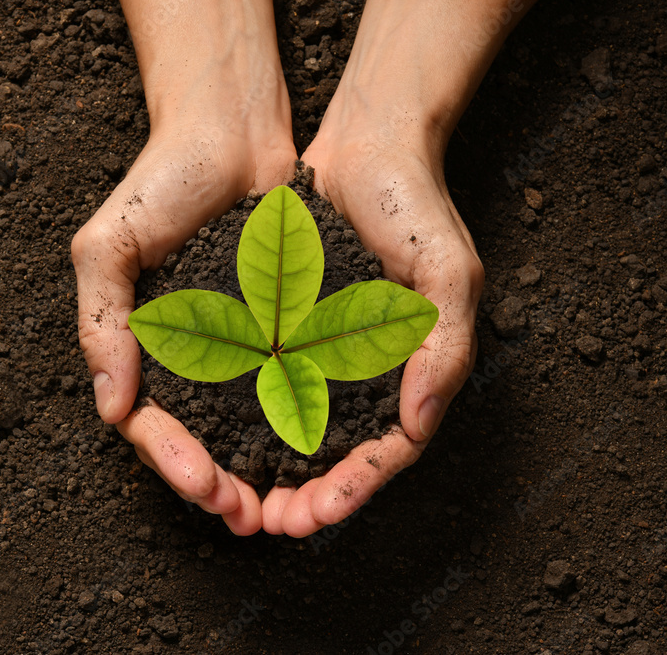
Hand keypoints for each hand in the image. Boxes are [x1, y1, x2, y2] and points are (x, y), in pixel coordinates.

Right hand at [72, 0, 295, 534]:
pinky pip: (286, 384)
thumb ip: (103, 324)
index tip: (204, 485)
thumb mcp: (107, 247)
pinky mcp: (279, 326)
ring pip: (246, 426)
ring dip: (261, 469)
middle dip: (221, 483)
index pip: (151, 424)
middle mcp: (189, 354)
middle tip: (248, 516)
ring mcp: (236, 343)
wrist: (229, 130)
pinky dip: (296, 422)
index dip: (174, 460)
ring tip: (283, 505)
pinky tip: (315, 452)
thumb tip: (111, 408)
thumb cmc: (159, 181)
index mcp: (142, 347)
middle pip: (200, 439)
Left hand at [259, 126, 483, 536]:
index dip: (357, 486)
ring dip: (274, 470)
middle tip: (271, 523)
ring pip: (301, 429)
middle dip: (309, 495)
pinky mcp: (292, 326)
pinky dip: (250, 417)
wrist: (367, 143)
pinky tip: (219, 439)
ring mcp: (329, 349)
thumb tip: (417, 425)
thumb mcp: (448, 272)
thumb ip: (444, 347)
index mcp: (414, 367)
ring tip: (241, 500)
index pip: (391, 448)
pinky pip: (270, 382)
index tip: (320, 513)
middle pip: (341, 453)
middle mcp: (370, 368)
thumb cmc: (415, 204)